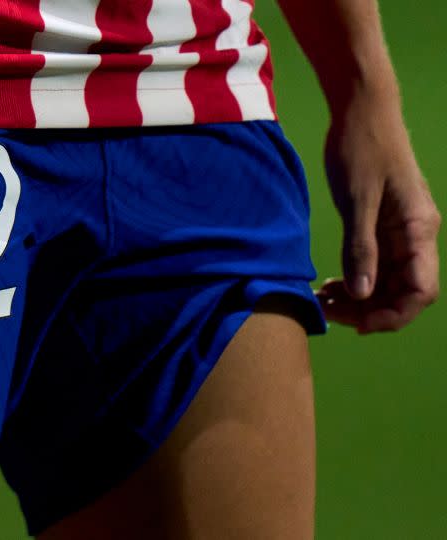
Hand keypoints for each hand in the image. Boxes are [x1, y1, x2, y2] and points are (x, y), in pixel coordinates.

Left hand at [316, 93, 440, 332]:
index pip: (421, 290)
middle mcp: (416, 236)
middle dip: (368, 309)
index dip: (393, 314)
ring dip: (359, 297)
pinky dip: (355, 279)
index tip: (356, 323)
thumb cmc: (361, 148)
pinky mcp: (383, 227)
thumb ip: (361, 248)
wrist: (361, 111)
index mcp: (419, 230)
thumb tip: (362, 294)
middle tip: (326, 312)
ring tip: (322, 300)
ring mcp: (400, 233)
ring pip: (387, 282)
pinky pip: (375, 265)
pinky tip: (329, 285)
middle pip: (402, 292)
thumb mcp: (357, 200)